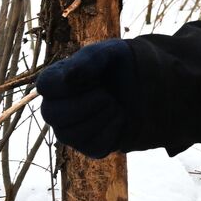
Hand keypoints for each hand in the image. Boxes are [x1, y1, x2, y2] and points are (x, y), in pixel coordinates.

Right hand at [36, 39, 137, 157]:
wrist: (154, 87)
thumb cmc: (126, 66)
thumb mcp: (112, 53)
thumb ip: (90, 60)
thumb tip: (67, 77)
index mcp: (58, 80)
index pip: (45, 86)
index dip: (70, 85)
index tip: (95, 79)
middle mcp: (57, 106)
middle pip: (51, 114)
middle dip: (86, 104)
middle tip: (108, 95)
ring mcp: (71, 129)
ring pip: (68, 135)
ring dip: (100, 118)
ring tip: (116, 105)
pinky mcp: (91, 146)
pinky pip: (92, 147)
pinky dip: (112, 132)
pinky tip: (121, 119)